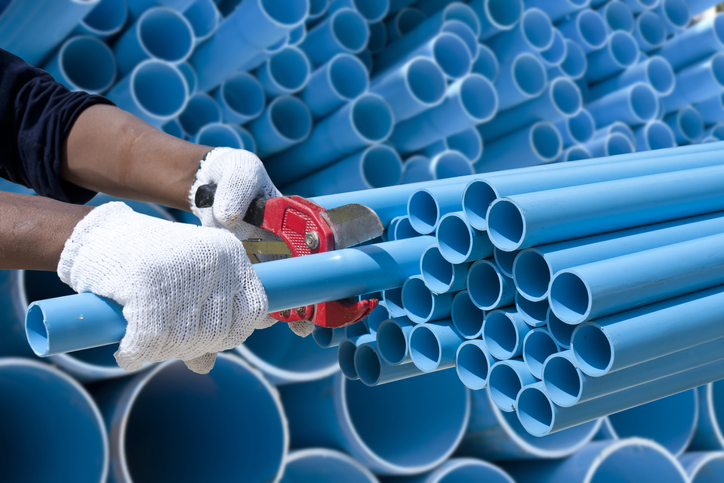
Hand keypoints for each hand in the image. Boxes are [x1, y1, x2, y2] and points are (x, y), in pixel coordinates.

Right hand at [58, 202, 269, 373]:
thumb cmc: (148, 260)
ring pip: (186, 341)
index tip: (209, 338)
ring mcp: (182, 270)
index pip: (255, 310)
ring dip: (162, 353)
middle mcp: (214, 259)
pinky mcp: (146, 284)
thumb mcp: (188, 282)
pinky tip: (127, 351)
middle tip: (167, 343)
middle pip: (220, 332)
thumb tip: (207, 366)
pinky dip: (136, 354)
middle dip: (193, 347)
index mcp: (231, 254)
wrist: (98, 235)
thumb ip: (207, 317)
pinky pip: (151, 341)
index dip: (234, 333)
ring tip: (145, 344)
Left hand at [190, 147, 313, 336]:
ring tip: (243, 334)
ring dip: (258, 321)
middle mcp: (279, 255)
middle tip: (294, 325)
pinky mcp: (229, 277)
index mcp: (293, 232)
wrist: (205, 186)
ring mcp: (254, 269)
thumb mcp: (239, 171)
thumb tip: (228, 215)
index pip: (315, 261)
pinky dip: (221, 327)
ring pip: (264, 302)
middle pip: (295, 290)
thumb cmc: (233, 175)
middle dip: (295, 312)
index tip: (312, 308)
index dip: (319, 286)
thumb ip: (238, 186)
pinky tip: (206, 352)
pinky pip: (231, 304)